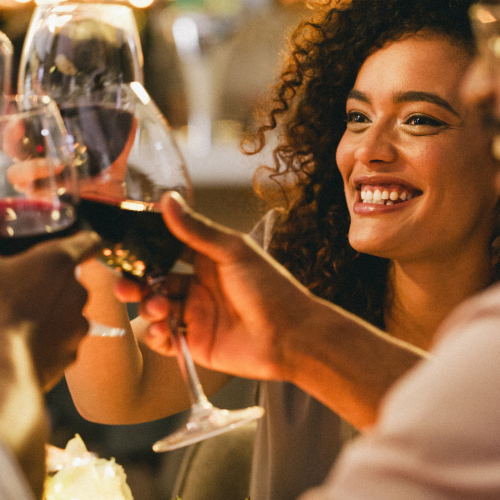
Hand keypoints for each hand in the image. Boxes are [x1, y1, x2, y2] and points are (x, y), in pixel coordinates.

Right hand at [0, 231, 101, 390]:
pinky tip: (19, 345)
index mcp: (59, 262)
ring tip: (13, 323)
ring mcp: (77, 325)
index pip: (89, 241)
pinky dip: (45, 341)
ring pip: (65, 312)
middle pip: (70, 281)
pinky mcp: (71, 355)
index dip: (84, 241)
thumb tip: (5, 265)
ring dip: (47, 314)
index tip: (81, 242)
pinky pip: (60, 341)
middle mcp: (77, 292)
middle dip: (49, 284)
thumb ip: (5, 262)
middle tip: (18, 293)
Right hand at [114, 191, 316, 381]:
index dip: (146, 250)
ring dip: (147, 307)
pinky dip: (155, 335)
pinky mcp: (194, 342)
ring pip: (155, 308)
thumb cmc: (270, 288)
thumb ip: (197, 230)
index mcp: (207, 260)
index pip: (168, 250)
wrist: (290, 336)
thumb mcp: (232, 252)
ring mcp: (195, 314)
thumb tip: (167, 199)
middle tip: (126, 284)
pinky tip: (161, 330)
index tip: (125, 248)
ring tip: (156, 306)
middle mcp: (197, 286)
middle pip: (155, 281)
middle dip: (137, 282)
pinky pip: (163, 338)